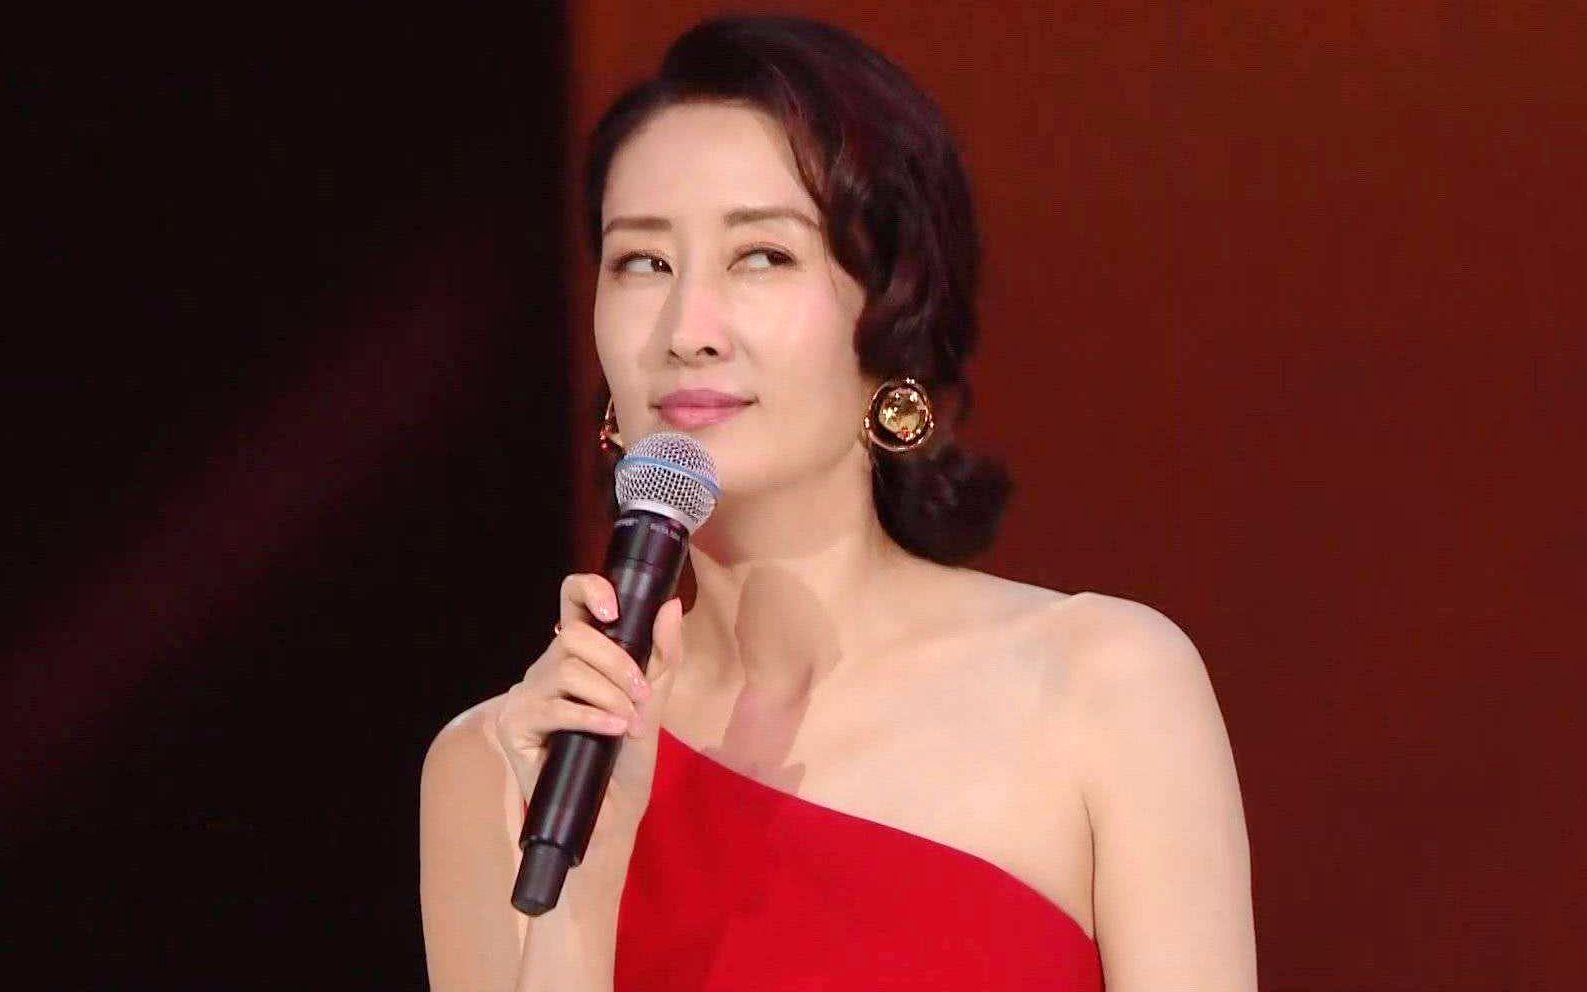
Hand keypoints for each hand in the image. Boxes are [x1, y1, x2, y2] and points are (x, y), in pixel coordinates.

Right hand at [494, 573, 684, 864]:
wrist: (611, 814)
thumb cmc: (626, 758)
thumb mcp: (654, 702)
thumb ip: (663, 654)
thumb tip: (669, 605)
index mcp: (576, 653)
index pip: (571, 597)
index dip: (590, 588)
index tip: (615, 609)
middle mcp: (546, 667)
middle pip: (576, 636)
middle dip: (618, 663)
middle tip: (642, 696)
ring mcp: (526, 695)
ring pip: (568, 670)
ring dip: (610, 695)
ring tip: (629, 723)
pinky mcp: (515, 726)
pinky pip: (555, 708)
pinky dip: (592, 717)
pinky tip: (613, 730)